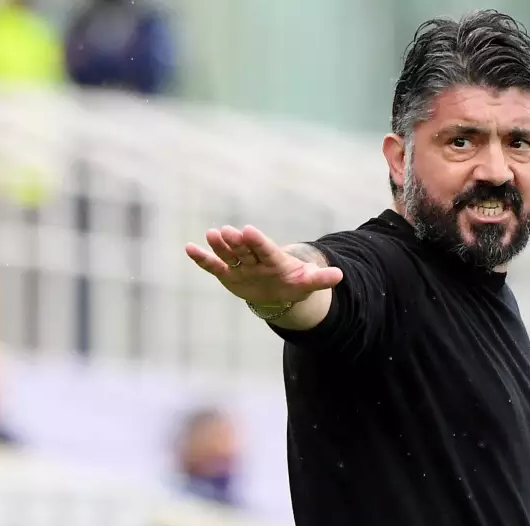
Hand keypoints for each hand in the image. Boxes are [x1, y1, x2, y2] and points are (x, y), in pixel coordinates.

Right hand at [185, 225, 342, 304]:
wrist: (280, 292)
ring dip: (219, 246)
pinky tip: (188, 248)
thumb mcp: (308, 283)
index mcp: (274, 260)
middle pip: (245, 250)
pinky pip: (213, 267)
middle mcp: (255, 259)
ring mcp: (240, 266)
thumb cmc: (294, 283)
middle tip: (227, 231)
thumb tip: (340, 275)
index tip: (249, 230)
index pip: (266, 249)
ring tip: (210, 234)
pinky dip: (202, 258)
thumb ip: (321, 278)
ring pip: (228, 255)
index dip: (258, 241)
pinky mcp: (228, 274)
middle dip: (237, 241)